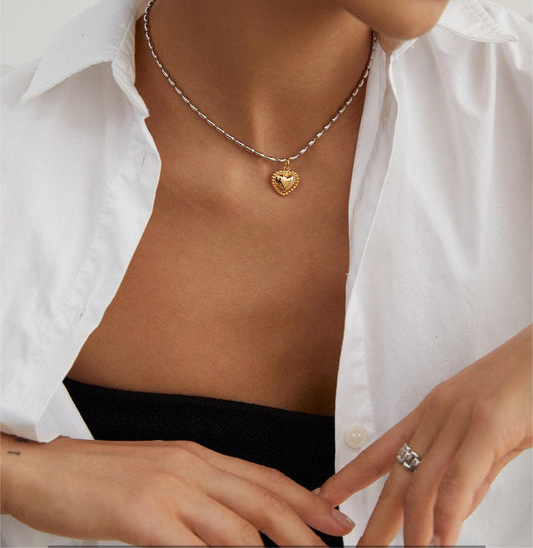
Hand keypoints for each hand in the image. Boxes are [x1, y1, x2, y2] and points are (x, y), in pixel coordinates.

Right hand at [1, 434, 354, 545]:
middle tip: (336, 543)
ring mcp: (167, 488)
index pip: (263, 476)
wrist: (46, 470)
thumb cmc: (100, 477)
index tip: (333, 516)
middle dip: (305, 527)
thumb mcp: (159, 476)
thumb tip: (236, 524)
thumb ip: (197, 493)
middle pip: (261, 499)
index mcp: (196, 455)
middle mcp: (190, 465)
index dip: (303, 496)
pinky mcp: (141, 513)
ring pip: (238, 527)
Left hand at [317, 325, 531, 546]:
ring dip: (415, 528)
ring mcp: (459, 418)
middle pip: (397, 475)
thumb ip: (469, 474)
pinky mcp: (486, 425)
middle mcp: (436, 414)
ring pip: (423, 481)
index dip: (351, 476)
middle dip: (378, 518)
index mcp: (430, 413)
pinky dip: (448, 514)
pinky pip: (459, 477)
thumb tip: (450, 514)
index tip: (325, 497)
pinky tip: (442, 540)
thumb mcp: (486, 436)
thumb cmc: (520, 392)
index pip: (381, 450)